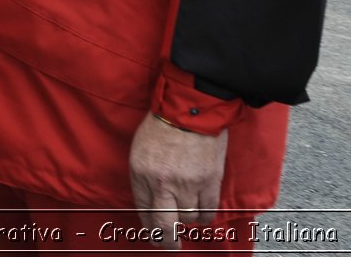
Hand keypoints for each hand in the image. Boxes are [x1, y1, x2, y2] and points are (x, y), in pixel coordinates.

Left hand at [128, 113, 228, 249]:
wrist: (191, 108)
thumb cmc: (162, 125)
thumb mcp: (140, 150)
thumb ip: (143, 177)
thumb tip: (150, 202)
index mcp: (141, 173)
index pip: (143, 211)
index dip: (149, 227)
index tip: (154, 234)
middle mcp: (162, 182)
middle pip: (164, 225)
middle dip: (167, 241)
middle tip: (170, 245)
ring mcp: (187, 183)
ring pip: (188, 219)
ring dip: (188, 220)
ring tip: (187, 213)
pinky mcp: (210, 181)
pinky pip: (208, 212)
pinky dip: (205, 216)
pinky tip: (201, 213)